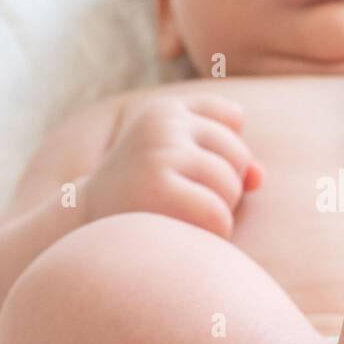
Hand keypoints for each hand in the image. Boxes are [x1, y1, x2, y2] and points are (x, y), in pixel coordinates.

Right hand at [82, 93, 262, 237]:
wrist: (85, 229)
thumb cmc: (145, 199)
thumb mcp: (180, 166)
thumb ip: (227, 162)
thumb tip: (258, 178)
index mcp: (166, 109)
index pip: (233, 117)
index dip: (225, 153)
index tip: (191, 171)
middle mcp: (162, 123)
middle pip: (238, 155)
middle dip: (224, 187)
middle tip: (184, 202)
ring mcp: (160, 152)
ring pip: (231, 185)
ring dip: (218, 212)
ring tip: (181, 216)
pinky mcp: (159, 188)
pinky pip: (219, 215)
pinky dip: (213, 233)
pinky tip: (185, 233)